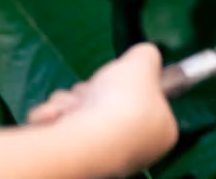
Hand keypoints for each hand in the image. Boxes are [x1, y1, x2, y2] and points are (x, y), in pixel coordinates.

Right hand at [27, 43, 178, 177]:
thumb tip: (143, 55)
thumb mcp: (144, 61)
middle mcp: (134, 147)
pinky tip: (58, 117)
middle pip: (107, 105)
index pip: (142, 100)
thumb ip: (146, 55)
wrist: (86, 140)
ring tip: (73, 106)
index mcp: (161, 131)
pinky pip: (59, 129)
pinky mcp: (74, 160)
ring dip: (69, 102)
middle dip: (90, 91)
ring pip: (80, 114)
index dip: (126, 83)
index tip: (118, 77)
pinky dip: (53, 118)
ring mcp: (104, 156)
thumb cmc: (121, 104)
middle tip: (93, 90)